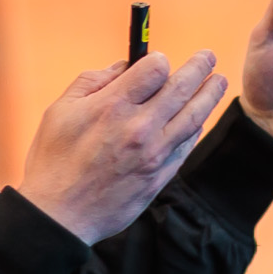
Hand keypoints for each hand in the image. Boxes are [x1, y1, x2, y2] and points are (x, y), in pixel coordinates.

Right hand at [17, 49, 227, 243]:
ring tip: (218, 82)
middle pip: (181, 88)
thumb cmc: (54, 160)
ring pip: (193, 117)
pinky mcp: (160, 176)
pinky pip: (185, 146)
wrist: (60, 215)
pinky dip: (195, 128)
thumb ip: (93, 81)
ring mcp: (154, 154)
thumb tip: (123, 67)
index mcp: (113, 106)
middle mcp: (139, 127)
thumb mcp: (60, 110)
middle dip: (198, 68)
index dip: (158, 60)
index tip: (158, 61)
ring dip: (209, 96)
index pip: (154, 69)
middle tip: (208, 57)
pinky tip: (198, 119)